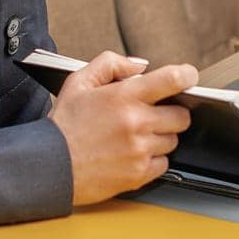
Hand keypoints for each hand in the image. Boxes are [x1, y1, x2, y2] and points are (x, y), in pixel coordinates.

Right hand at [47, 51, 198, 204]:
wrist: (50, 166)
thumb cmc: (65, 124)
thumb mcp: (79, 81)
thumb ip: (111, 64)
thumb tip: (140, 66)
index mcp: (124, 96)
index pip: (172, 79)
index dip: (186, 76)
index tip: (188, 77)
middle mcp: (136, 123)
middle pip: (181, 115)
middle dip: (171, 113)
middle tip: (152, 115)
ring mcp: (140, 150)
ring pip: (173, 140)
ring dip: (161, 137)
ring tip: (136, 136)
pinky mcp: (139, 174)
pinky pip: (164, 163)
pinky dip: (154, 159)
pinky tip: (133, 154)